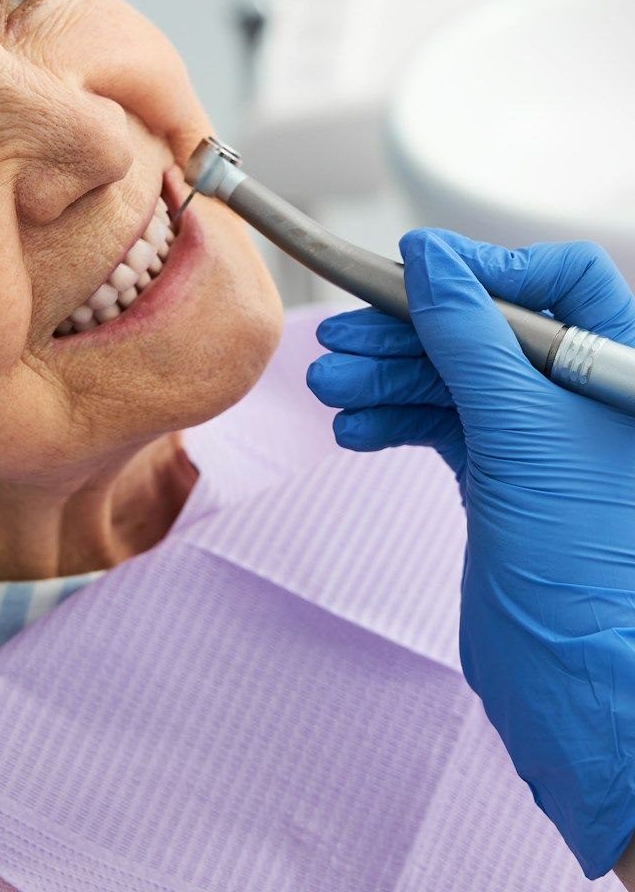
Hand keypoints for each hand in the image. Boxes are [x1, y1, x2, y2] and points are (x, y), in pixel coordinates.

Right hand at [306, 228, 634, 878]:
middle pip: (488, 328)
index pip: (565, 280)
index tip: (415, 273)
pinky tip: (356, 430)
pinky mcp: (503, 475)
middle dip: (409, 334)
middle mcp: (585, 396)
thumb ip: (469, 333)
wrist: (574, 679)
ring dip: (387, 378)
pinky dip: (395, 420)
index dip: (489, 268)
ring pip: (455, 377)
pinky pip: (441, 423)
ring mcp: (543, 437)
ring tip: (331, 389)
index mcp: (621, 370)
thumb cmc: (578, 555)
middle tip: (340, 342)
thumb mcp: (519, 425)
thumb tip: (430, 257)